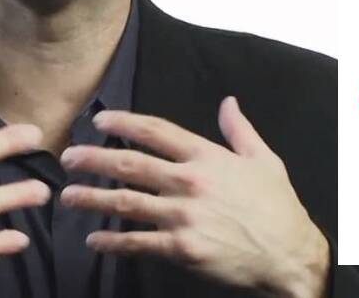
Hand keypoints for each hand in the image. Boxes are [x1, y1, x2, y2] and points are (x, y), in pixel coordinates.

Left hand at [57, 96, 328, 297]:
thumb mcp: (264, 160)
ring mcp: (184, 216)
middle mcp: (190, 182)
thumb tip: (228, 102)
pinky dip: (113, 241)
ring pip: (126, 202)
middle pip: (130, 164)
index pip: (155, 130)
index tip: (99, 120)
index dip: (123, 122)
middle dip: (93, 159)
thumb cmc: (279, 208)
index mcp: (206, 156)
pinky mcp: (182, 248)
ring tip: (68, 196)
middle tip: (68, 158)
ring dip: (92, 198)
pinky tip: (94, 239)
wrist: (290, 256)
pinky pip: (138, 242)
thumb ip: (240, 130)